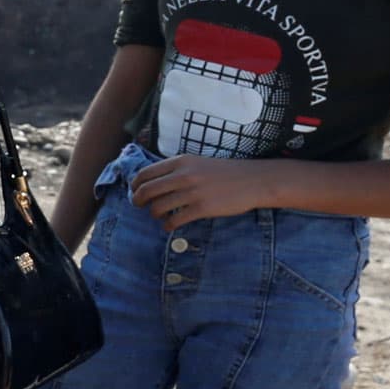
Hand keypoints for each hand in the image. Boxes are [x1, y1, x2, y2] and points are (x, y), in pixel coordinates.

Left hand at [130, 154, 279, 232]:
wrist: (254, 181)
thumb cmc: (225, 173)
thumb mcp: (197, 163)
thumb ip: (176, 170)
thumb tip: (152, 183)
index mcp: (180, 162)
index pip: (145, 173)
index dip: (135, 185)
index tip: (135, 191)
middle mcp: (183, 175)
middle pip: (146, 191)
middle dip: (138, 201)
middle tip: (140, 206)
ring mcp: (192, 192)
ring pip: (158, 207)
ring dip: (154, 214)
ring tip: (158, 216)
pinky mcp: (202, 208)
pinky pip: (173, 220)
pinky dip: (167, 225)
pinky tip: (169, 226)